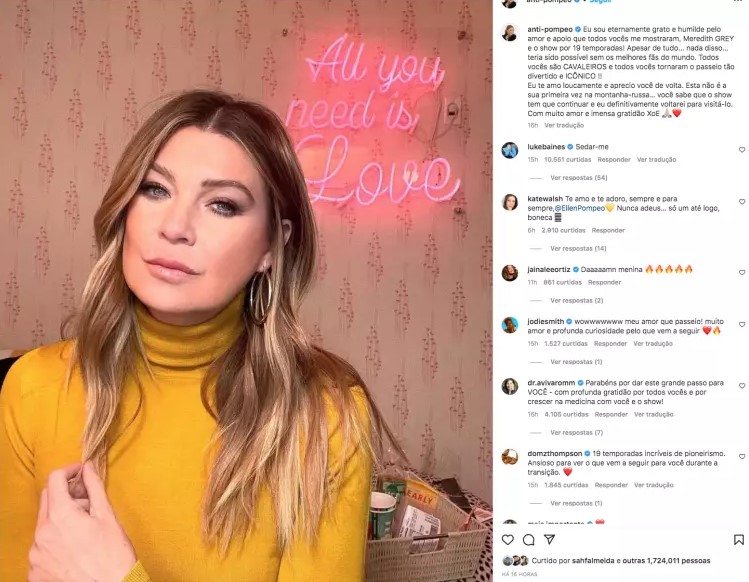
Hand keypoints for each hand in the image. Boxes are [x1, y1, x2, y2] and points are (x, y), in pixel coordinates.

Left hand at [28, 461, 137, 581]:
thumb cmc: (113, 554)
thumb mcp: (107, 516)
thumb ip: (94, 488)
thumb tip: (88, 468)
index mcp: (60, 517)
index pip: (54, 480)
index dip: (69, 471)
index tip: (81, 472)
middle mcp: (41, 534)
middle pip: (47, 500)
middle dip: (65, 495)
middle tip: (87, 501)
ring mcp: (36, 555)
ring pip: (44, 524)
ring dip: (60, 519)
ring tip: (83, 530)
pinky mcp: (35, 572)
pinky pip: (41, 547)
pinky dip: (55, 541)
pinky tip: (74, 547)